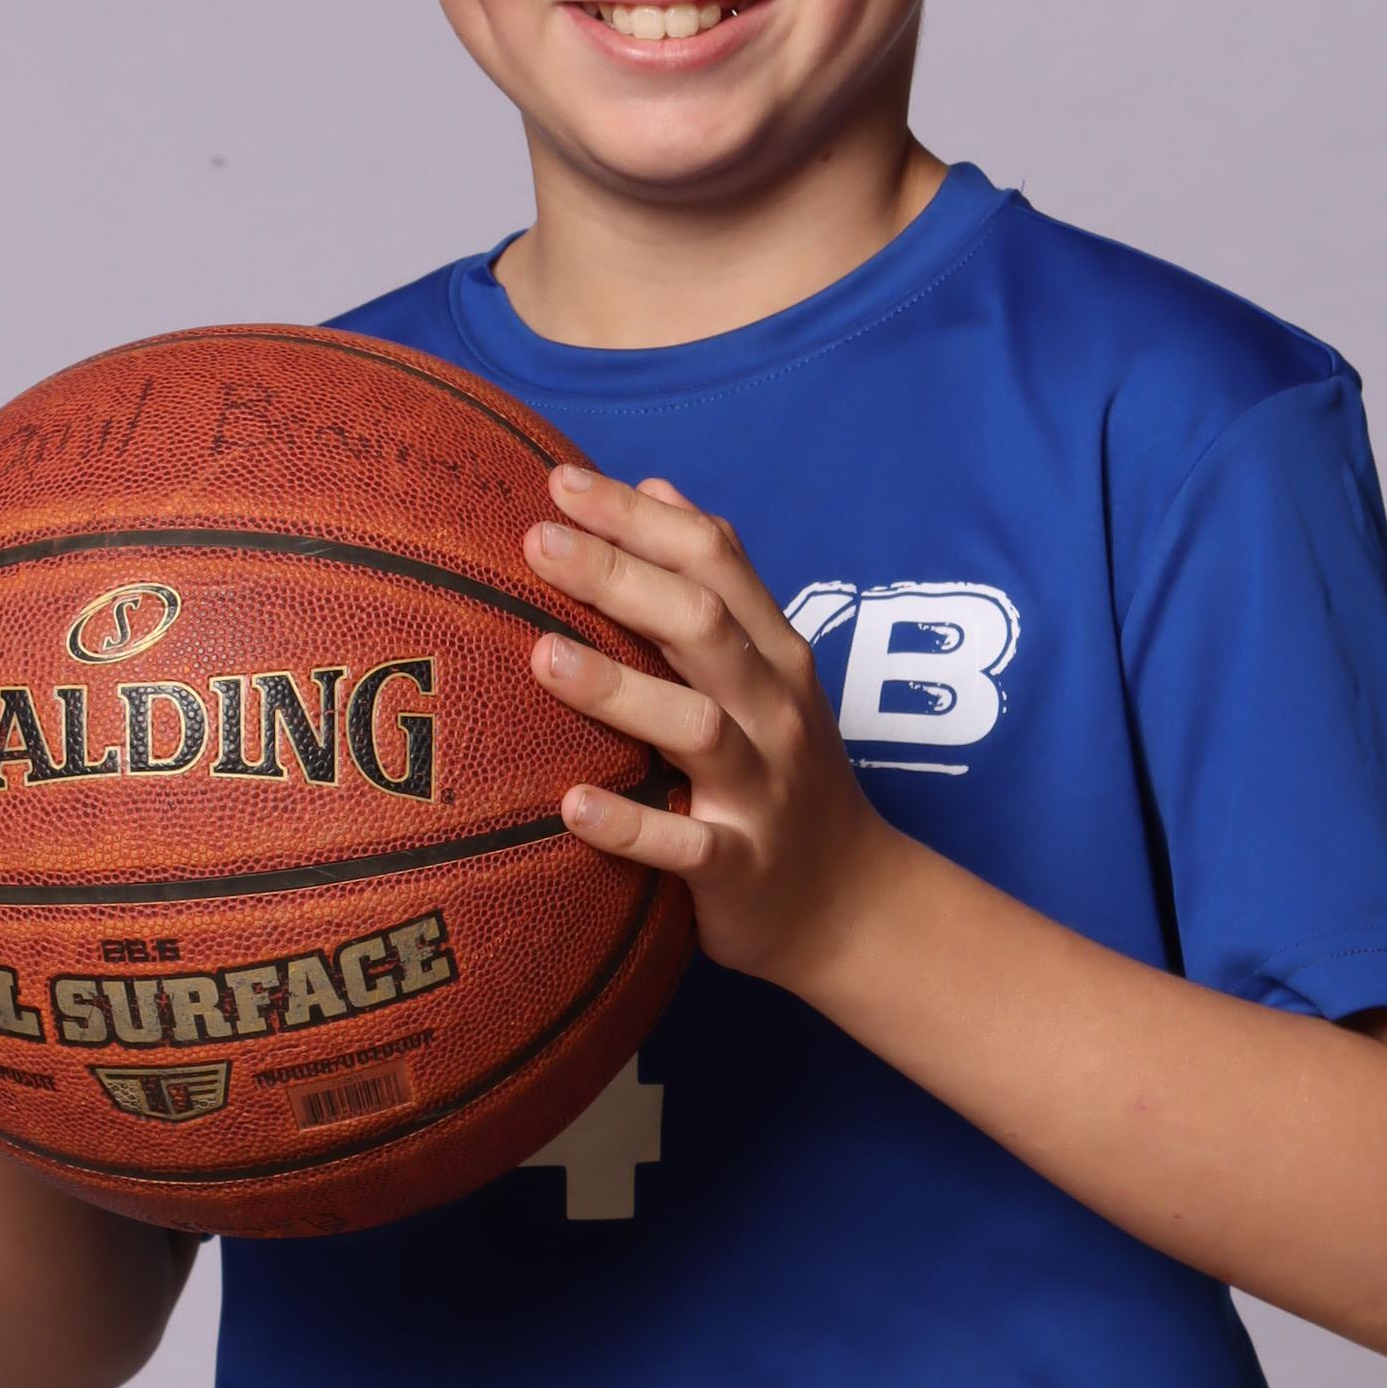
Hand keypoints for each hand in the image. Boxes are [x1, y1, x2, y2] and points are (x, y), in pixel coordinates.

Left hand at [526, 468, 893, 986]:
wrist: (850, 904)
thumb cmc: (784, 773)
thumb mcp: (768, 669)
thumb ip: (718, 582)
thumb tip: (657, 486)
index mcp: (775, 654)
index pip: (715, 559)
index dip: (639, 518)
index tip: (562, 482)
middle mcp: (774, 711)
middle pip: (703, 626)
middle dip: (619, 577)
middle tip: (536, 542)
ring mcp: (761, 791)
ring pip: (695, 727)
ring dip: (619, 689)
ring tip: (542, 655)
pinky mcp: (741, 869)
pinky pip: (686, 847)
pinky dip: (632, 825)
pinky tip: (572, 805)